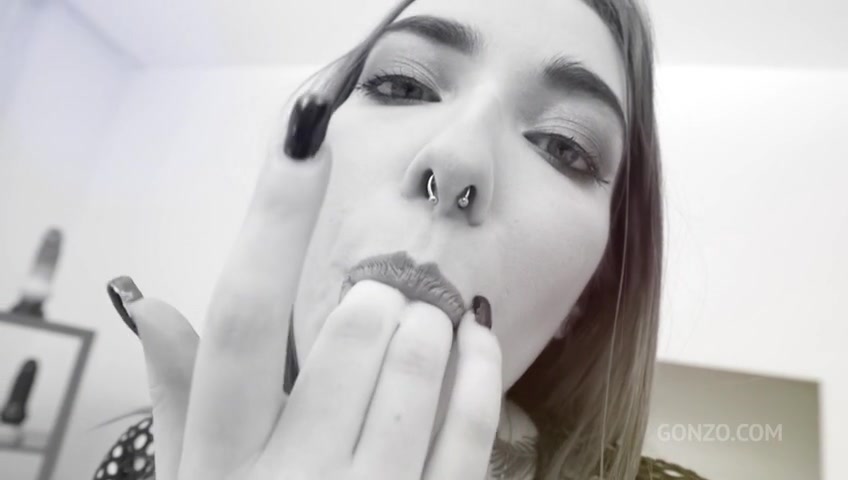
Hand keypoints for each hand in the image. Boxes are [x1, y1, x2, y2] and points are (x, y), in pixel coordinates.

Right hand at [111, 61, 503, 478]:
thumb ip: (181, 394)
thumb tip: (151, 300)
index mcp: (222, 460)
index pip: (238, 317)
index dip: (272, 215)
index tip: (302, 131)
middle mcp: (289, 479)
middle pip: (350, 334)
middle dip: (376, 295)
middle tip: (385, 290)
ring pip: (417, 368)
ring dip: (430, 322)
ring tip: (426, 313)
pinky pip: (472, 425)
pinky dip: (480, 368)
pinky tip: (477, 339)